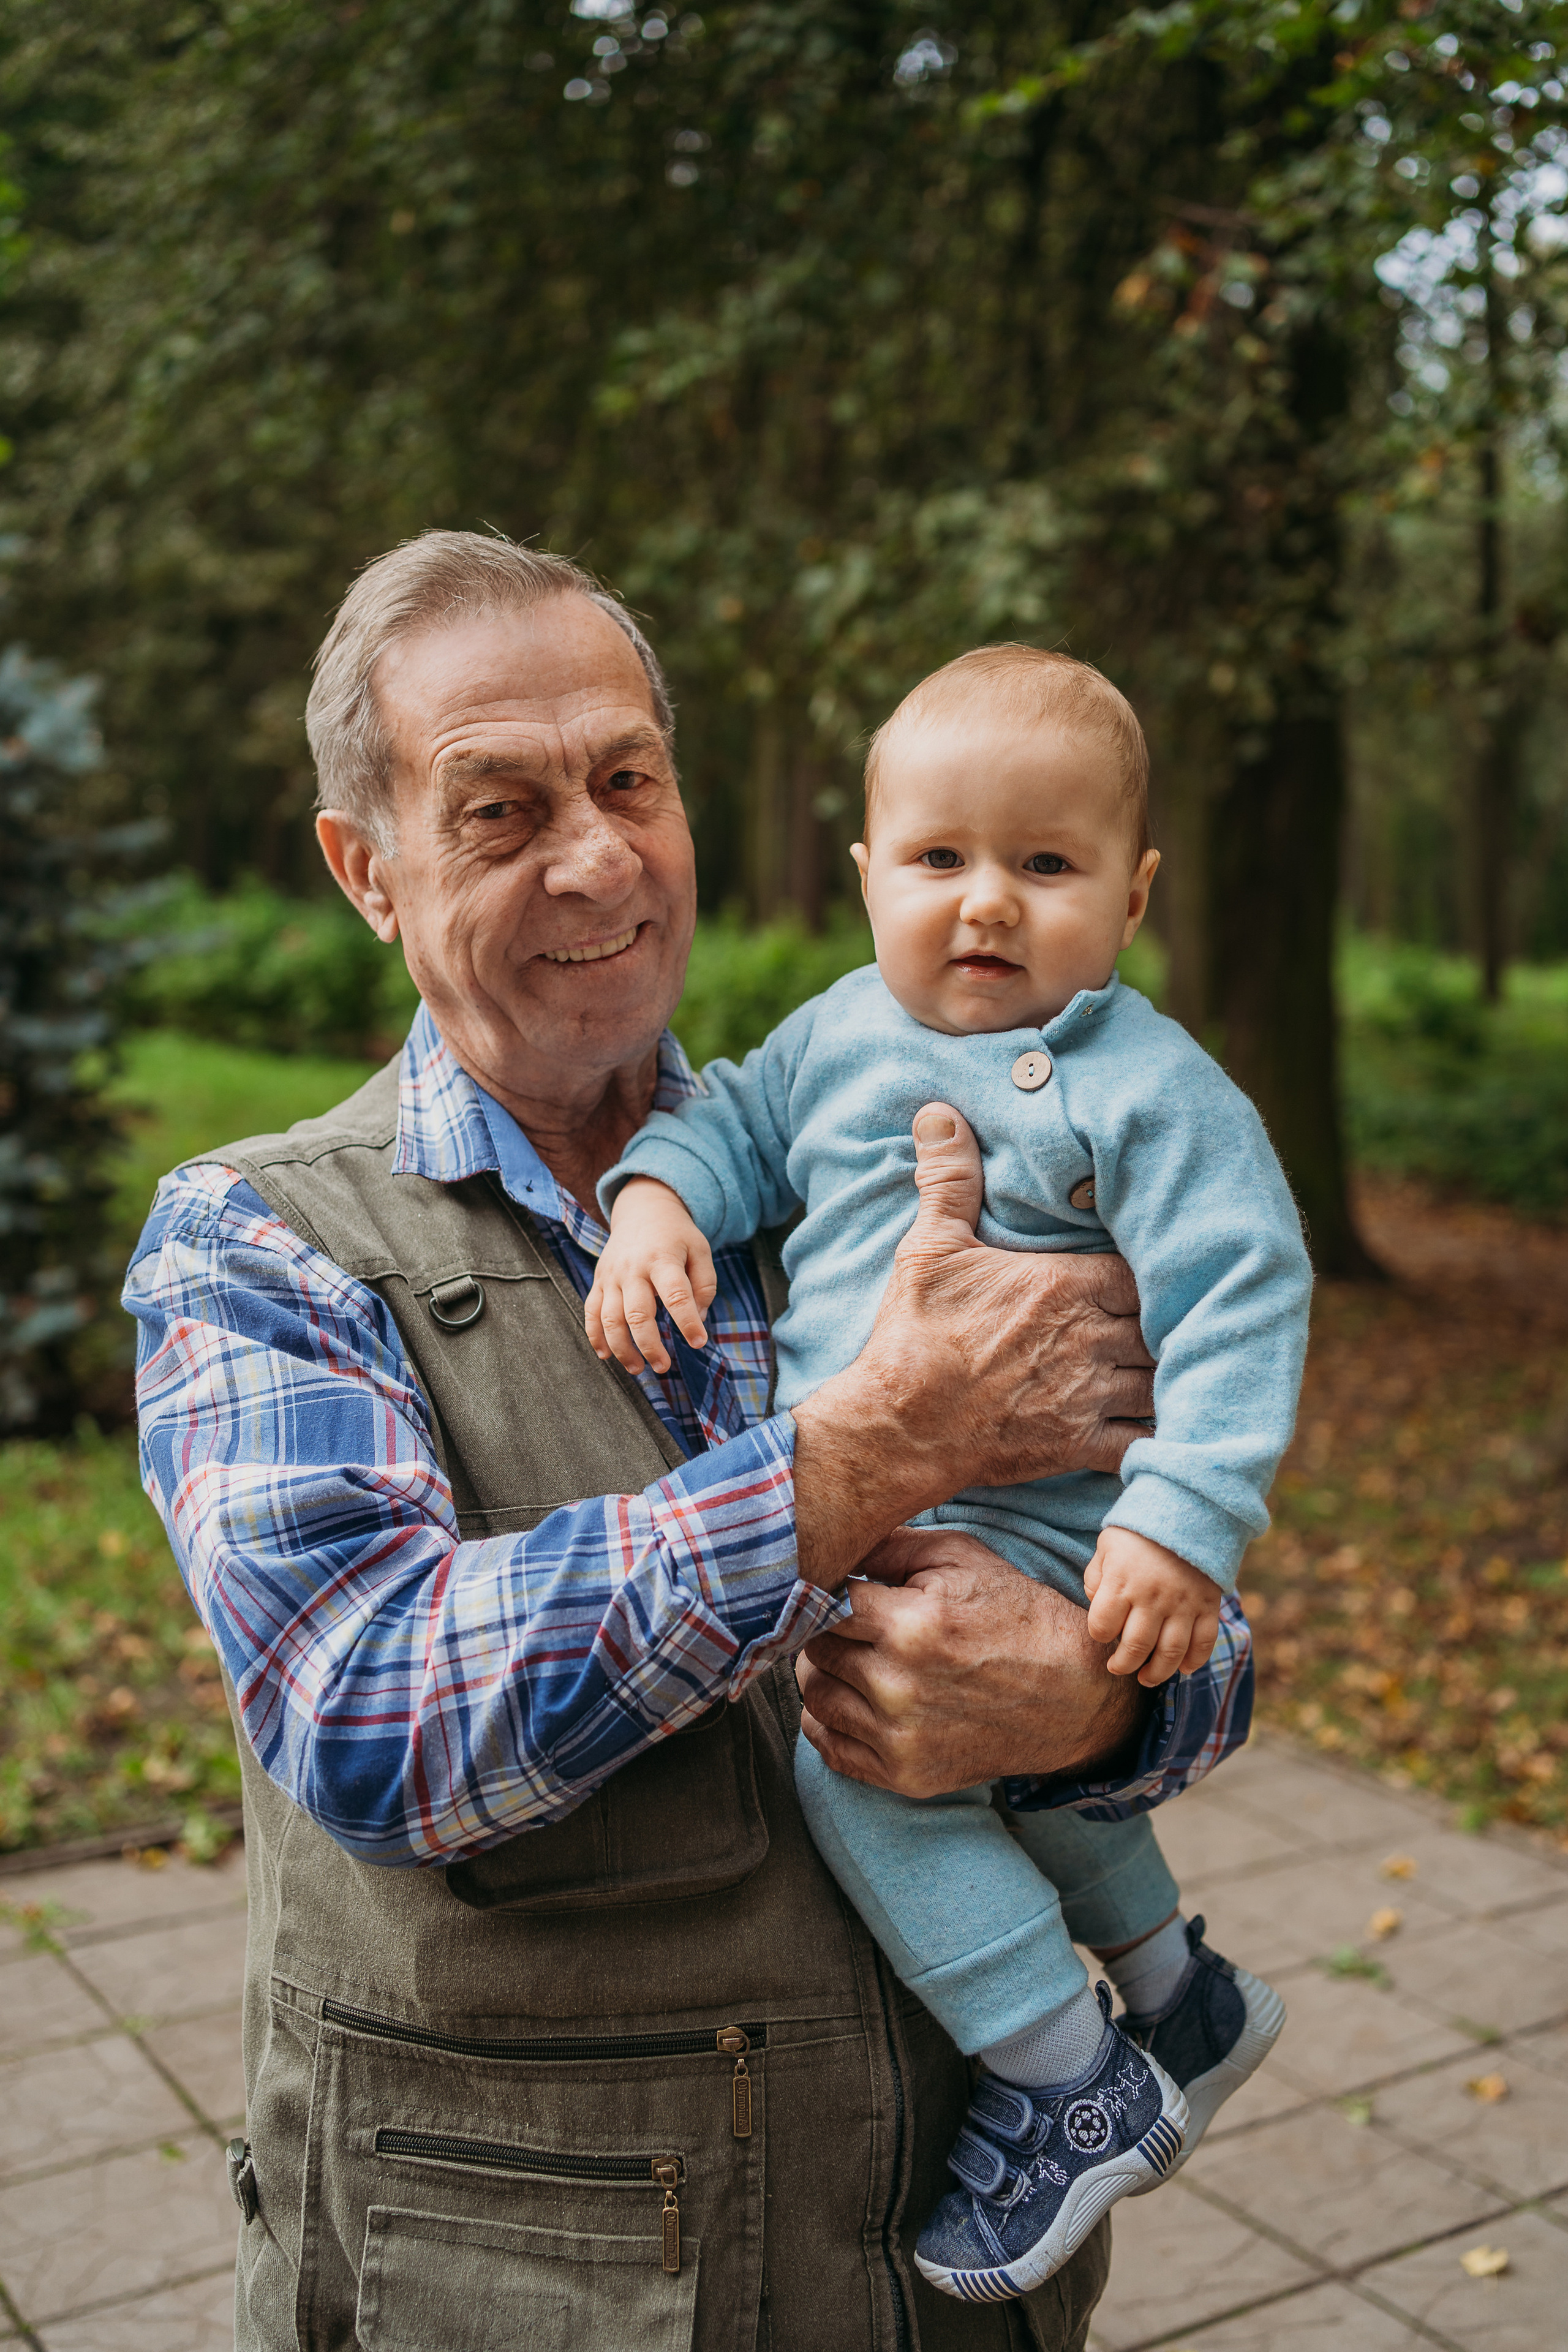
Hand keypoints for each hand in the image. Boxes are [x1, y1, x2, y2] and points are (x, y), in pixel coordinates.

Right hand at [585, 1177, 716, 1375]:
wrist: (643, 1210)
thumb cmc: (677, 1236)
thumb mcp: (700, 1250)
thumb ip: (704, 1285)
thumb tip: (697, 1318)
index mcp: (663, 1259)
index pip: (676, 1295)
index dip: (687, 1322)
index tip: (699, 1342)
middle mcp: (633, 1268)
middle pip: (637, 1313)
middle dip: (649, 1345)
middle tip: (663, 1367)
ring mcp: (612, 1276)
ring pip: (610, 1318)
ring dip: (622, 1348)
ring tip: (638, 1369)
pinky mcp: (599, 1281)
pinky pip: (591, 1312)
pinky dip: (595, 1336)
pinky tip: (606, 1356)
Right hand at [791, 1104, 1153, 1587]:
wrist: (899, 1425)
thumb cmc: (916, 1334)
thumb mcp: (930, 1247)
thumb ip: (949, 1180)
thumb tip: (939, 1112)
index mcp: (1068, 1285)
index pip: (1146, 1270)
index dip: (1159, 1271)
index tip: (1159, 1270)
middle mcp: (1091, 1338)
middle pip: (1167, 1326)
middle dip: (1174, 1324)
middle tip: (1182, 1320)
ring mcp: (1089, 1395)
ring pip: (1165, 1383)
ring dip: (1175, 1377)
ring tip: (1184, 1371)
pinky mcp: (1079, 1445)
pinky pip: (1146, 1445)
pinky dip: (1165, 1441)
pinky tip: (1174, 1434)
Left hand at [796, 1527, 1149, 1795]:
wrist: (1074, 1694)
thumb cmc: (1016, 1615)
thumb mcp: (960, 1557)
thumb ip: (888, 1546)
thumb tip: (830, 1542)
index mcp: (910, 1626)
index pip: (824, 1603)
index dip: (828, 1589)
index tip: (841, 1587)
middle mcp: (898, 1688)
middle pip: (815, 1650)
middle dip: (825, 1629)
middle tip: (849, 1622)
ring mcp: (901, 1738)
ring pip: (816, 1698)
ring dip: (824, 1673)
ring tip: (852, 1657)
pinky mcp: (906, 1775)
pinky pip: (831, 1750)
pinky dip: (826, 1723)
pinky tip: (848, 1698)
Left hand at [1084, 1526, 1220, 1686]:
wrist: (1186, 1510)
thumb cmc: (1138, 1531)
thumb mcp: (1106, 1546)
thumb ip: (1095, 1577)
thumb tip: (1096, 1606)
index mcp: (1122, 1582)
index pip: (1102, 1627)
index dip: (1098, 1635)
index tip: (1102, 1633)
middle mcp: (1152, 1598)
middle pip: (1135, 1647)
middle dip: (1123, 1665)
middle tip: (1118, 1668)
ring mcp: (1182, 1604)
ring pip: (1169, 1653)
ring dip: (1157, 1673)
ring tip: (1146, 1678)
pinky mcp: (1207, 1605)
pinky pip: (1204, 1642)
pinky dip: (1194, 1661)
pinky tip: (1183, 1668)